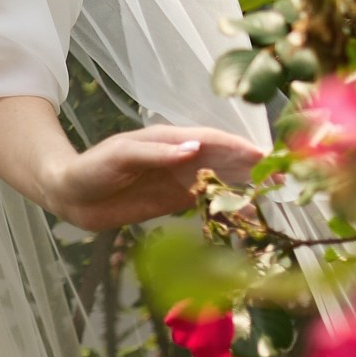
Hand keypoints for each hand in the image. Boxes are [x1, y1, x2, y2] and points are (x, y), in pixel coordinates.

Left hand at [42, 123, 262, 232]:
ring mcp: (179, 178)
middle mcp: (179, 157)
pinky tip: (246, 216)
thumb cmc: (92, 168)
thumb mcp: (121, 157)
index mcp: (168, 140)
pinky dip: (228, 206)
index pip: (210, 141)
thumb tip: (194, 148)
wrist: (72, 195)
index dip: (237, 147)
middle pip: (223, 158)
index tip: (264, 154)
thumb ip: (157, 154)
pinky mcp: (175, 199)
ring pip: (220, 178)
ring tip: (274, 192)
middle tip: (283, 174)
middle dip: (252, 164)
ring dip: (246, 184)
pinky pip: (208, 200)